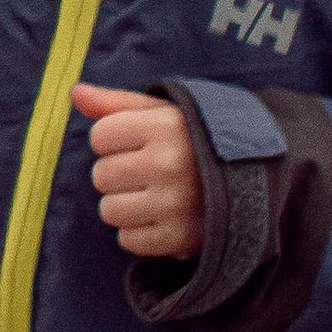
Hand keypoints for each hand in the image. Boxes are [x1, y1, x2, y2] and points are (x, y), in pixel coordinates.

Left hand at [74, 80, 205, 258]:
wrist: (256, 180)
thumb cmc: (197, 141)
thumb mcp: (164, 112)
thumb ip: (116, 103)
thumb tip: (75, 92)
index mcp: (164, 126)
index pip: (100, 136)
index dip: (116, 139)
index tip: (143, 142)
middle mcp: (168, 164)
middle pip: (101, 175)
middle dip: (120, 173)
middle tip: (153, 171)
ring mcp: (173, 203)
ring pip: (109, 210)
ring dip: (126, 205)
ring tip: (157, 195)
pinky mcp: (178, 237)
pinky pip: (128, 239)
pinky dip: (140, 232)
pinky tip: (163, 217)